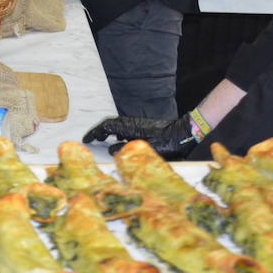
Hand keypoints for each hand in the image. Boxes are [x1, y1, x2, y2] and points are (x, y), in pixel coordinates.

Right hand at [82, 115, 197, 159]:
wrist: (185, 132)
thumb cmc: (170, 142)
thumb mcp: (148, 148)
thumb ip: (128, 149)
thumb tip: (112, 149)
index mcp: (131, 127)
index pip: (107, 126)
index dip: (95, 132)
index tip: (87, 139)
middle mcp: (133, 123)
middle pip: (110, 124)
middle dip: (99, 131)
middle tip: (92, 139)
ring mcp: (139, 124)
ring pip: (117, 125)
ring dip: (108, 131)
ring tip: (103, 139)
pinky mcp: (144, 127)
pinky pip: (125, 127)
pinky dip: (117, 132)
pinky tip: (120, 139)